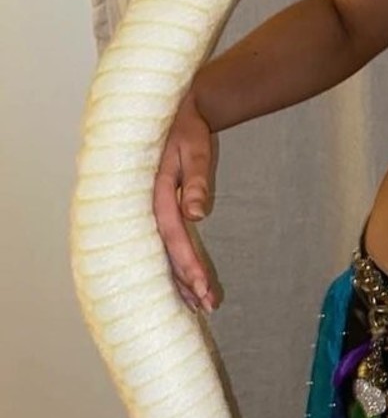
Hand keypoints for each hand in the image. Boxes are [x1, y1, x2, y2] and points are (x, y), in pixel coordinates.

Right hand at [153, 86, 220, 313]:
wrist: (177, 111)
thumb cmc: (187, 129)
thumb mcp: (196, 148)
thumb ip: (198, 180)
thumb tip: (197, 214)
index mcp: (156, 193)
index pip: (173, 236)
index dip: (187, 264)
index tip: (203, 289)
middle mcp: (149, 206)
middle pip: (166, 252)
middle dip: (185, 281)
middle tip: (208, 306)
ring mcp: (151, 209)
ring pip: (163, 251)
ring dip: (180, 278)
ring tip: (200, 304)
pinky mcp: (158, 208)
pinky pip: (165, 241)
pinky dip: (176, 261)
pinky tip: (186, 282)